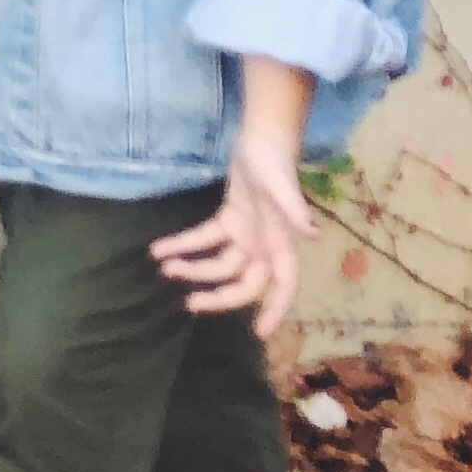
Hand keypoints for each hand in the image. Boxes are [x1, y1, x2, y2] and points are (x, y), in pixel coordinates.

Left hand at [151, 129, 314, 339]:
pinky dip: (183, 244)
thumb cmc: (275, 162)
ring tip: (165, 266)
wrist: (261, 138)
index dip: (275, 309)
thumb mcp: (282, 185)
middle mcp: (264, 246)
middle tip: (190, 303)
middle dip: (219, 297)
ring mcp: (246, 235)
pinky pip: (204, 239)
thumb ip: (295, 210)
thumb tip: (313, 235)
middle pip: (244, 283)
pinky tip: (158, 248)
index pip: (284, 285)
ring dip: (193, 268)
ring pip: (219, 264)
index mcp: (282, 243)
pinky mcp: (229, 220)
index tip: (260, 333)